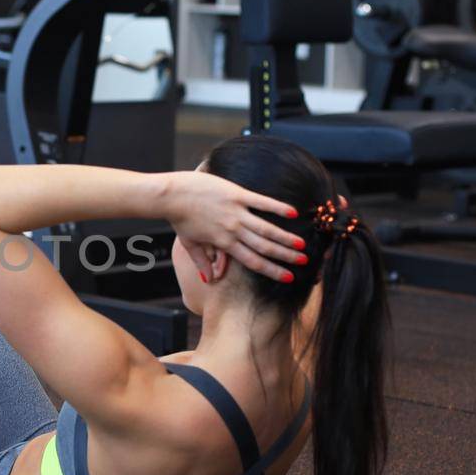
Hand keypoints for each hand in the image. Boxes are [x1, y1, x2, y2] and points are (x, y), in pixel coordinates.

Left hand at [165, 171, 305, 282]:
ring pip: (266, 228)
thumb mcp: (189, 243)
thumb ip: (201, 262)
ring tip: (302, 244)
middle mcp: (233, 230)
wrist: (170, 195)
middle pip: (264, 248)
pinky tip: (292, 213)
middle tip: (305, 261)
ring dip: (286, 237)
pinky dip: (277, 207)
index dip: (272, 270)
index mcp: (224, 243)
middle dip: (285, 257)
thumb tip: (209, 280)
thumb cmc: (179, 218)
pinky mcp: (236, 194)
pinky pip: (261, 202)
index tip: (289, 278)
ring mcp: (236, 212)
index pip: (253, 261)